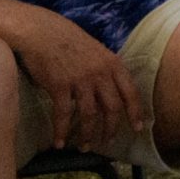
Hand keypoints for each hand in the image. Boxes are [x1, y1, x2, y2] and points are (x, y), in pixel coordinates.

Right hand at [6, 9, 145, 150]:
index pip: (131, 93)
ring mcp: (81, 80)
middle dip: (111, 129)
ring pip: (89, 115)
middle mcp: (101, 73)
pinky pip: (63, 114)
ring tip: (84, 146)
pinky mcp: (60, 86)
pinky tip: (59, 142)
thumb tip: (110, 92)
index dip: (136, 112)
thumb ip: (105, 71)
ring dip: (87, 135)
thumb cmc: (68, 41)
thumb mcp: (96, 52)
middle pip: (113, 108)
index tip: (138, 128)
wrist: (41, 31)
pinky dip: (61, 131)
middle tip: (107, 142)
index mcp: (113, 64)